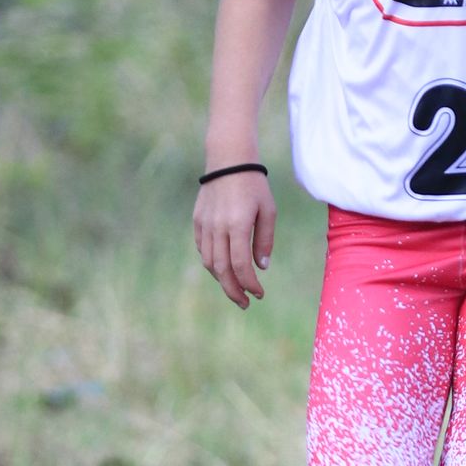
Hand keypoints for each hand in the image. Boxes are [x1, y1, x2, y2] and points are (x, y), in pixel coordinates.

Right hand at [194, 170, 275, 307]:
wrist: (228, 161)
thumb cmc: (254, 186)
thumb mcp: (268, 211)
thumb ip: (264, 240)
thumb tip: (261, 267)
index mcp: (237, 225)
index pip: (241, 266)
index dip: (250, 284)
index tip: (259, 294)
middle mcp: (218, 228)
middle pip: (222, 270)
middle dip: (234, 291)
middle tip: (245, 304)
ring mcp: (205, 225)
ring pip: (210, 262)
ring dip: (222, 280)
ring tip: (235, 289)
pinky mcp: (198, 221)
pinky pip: (203, 249)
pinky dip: (213, 263)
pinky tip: (223, 268)